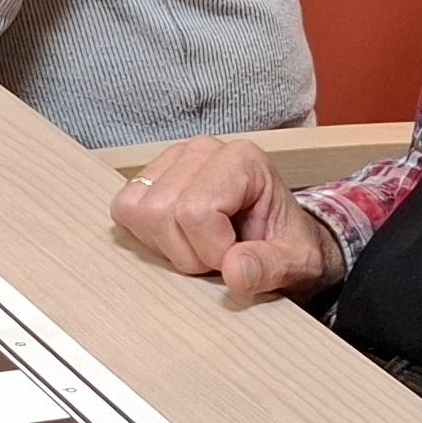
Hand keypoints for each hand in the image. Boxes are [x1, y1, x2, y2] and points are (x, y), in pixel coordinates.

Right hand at [111, 136, 344, 303]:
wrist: (280, 238)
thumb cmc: (286, 244)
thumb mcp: (296, 263)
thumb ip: (269, 267)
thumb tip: (235, 271)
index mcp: (243, 160)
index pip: (196, 211)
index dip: (211, 250)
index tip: (236, 258)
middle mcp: (203, 150)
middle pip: (162, 212)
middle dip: (188, 252)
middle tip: (218, 255)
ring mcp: (172, 160)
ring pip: (139, 211)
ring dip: (167, 245)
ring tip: (199, 246)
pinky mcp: (150, 176)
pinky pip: (125, 209)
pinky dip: (147, 235)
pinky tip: (178, 238)